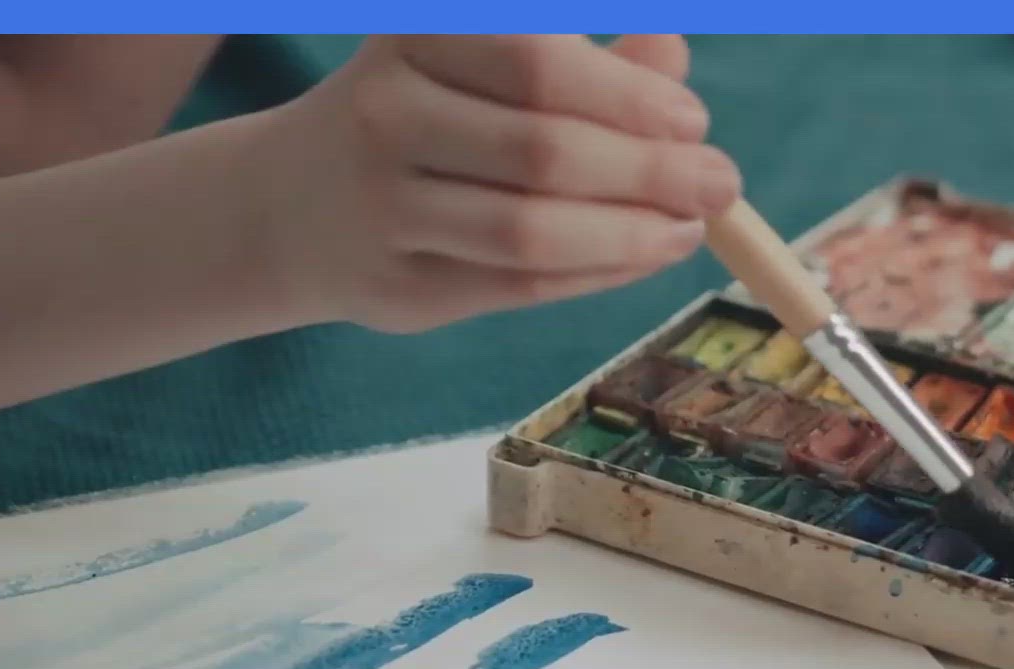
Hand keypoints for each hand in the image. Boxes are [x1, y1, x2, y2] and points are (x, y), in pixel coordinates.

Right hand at [251, 34, 738, 332]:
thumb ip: (580, 58)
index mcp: (415, 36)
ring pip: (529, 232)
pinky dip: (595, 273)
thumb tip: (670, 54)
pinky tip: (641, 257)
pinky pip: (518, 286)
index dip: (627, 97)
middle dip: (650, 172)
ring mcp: (384, 207)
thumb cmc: (425, 115)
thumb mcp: (484, 60)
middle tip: (719, 183)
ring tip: (689, 228)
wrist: (293, 205)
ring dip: (630, 235)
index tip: (693, 120)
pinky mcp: (398, 287)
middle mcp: (386, 114)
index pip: (536, 62)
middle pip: (542, 151)